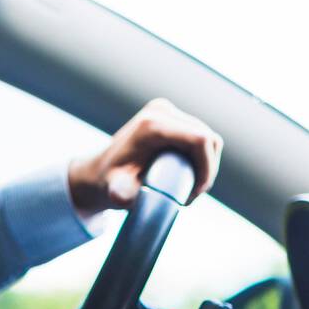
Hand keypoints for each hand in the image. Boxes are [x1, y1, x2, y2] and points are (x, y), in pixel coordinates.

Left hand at [68, 98, 222, 212]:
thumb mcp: (115, 190)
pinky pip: (199, 136)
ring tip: (192, 188)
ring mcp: (167, 111)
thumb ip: (118, 195)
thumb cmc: (109, 183)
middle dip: (208, 169)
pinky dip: (202, 157)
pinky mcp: (171, 117)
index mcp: (152, 125)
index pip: (199, 140)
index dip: (207, 168)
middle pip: (207, 138)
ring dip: (207, 164)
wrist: (100, 171)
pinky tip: (192, 175)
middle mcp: (161, 111)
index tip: (195, 193)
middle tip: (193, 194)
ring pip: (207, 137)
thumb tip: (120, 196)